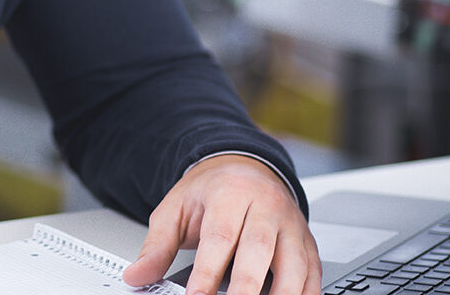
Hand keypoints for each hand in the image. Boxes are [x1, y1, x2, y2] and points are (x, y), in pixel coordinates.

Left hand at [122, 155, 319, 294]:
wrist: (242, 167)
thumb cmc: (209, 192)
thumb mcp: (175, 210)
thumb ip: (157, 246)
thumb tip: (137, 275)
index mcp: (229, 193)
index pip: (219, 238)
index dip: (207, 273)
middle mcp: (265, 206)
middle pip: (259, 250)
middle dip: (246, 287)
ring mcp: (290, 223)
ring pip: (294, 262)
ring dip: (283, 293)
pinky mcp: (306, 240)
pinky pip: (313, 269)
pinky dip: (308, 292)